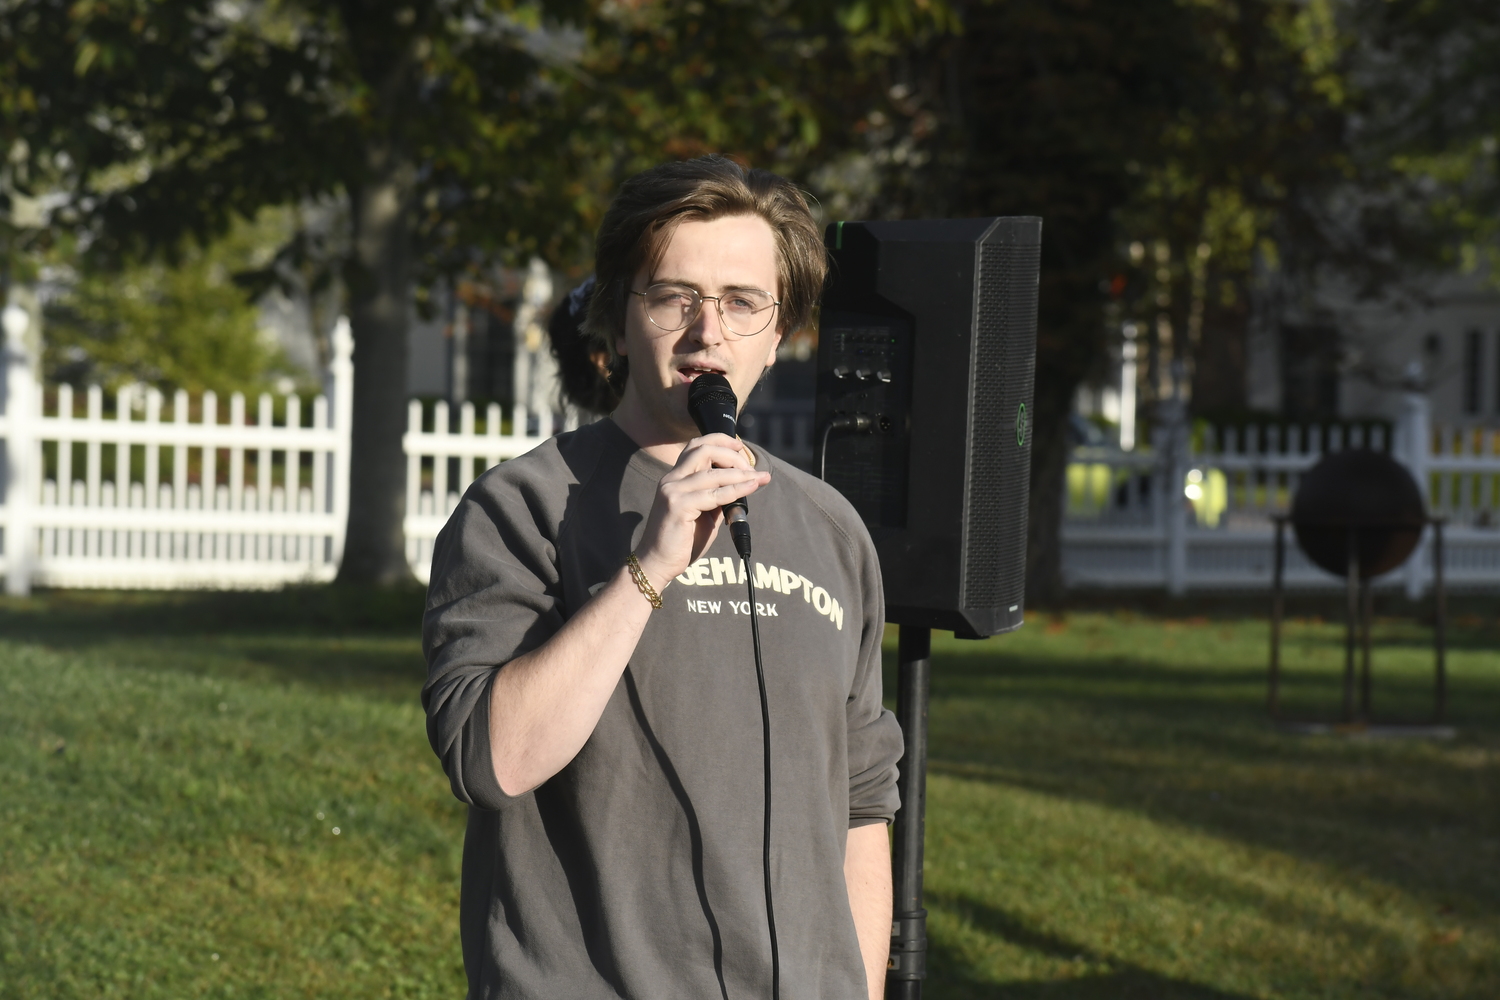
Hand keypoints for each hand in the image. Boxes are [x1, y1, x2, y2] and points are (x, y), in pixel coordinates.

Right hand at [634, 433, 768, 588]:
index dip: (720, 441)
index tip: (740, 446)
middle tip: (752, 468)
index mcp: (675, 477)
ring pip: (712, 473)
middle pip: (704, 450)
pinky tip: (750, 488)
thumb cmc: (681, 541)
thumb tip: (742, 485)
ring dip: (740, 473)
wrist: (657, 563)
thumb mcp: (703, 513)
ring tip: (759, 478)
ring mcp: (672, 491)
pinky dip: (736, 490)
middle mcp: (671, 479)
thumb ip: (717, 497)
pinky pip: (714, 495)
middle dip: (732, 455)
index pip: (696, 446)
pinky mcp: (678, 506)